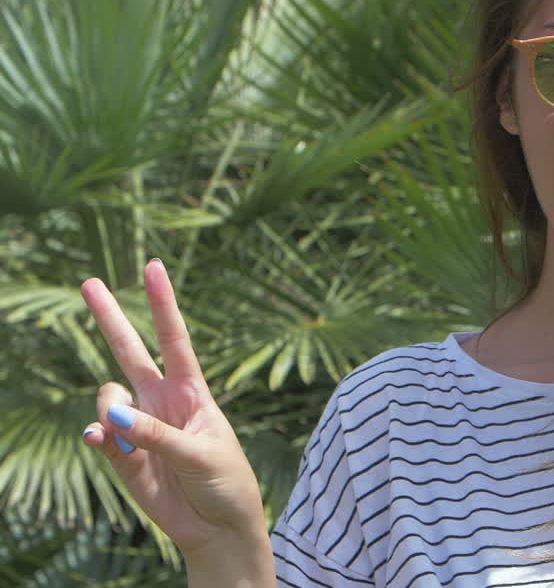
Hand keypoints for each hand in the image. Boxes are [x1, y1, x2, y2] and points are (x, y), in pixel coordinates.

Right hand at [80, 259, 267, 556]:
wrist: (217, 526)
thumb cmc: (224, 481)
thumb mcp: (201, 453)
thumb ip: (156, 434)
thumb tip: (111, 414)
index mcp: (192, 392)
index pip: (174, 339)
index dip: (163, 303)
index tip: (154, 266)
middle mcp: (162, 401)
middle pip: (130, 350)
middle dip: (110, 318)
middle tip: (89, 282)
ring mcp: (139, 426)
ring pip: (107, 397)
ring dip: (109, 412)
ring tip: (127, 439)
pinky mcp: (122, 456)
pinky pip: (98, 436)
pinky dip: (97, 437)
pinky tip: (103, 443)